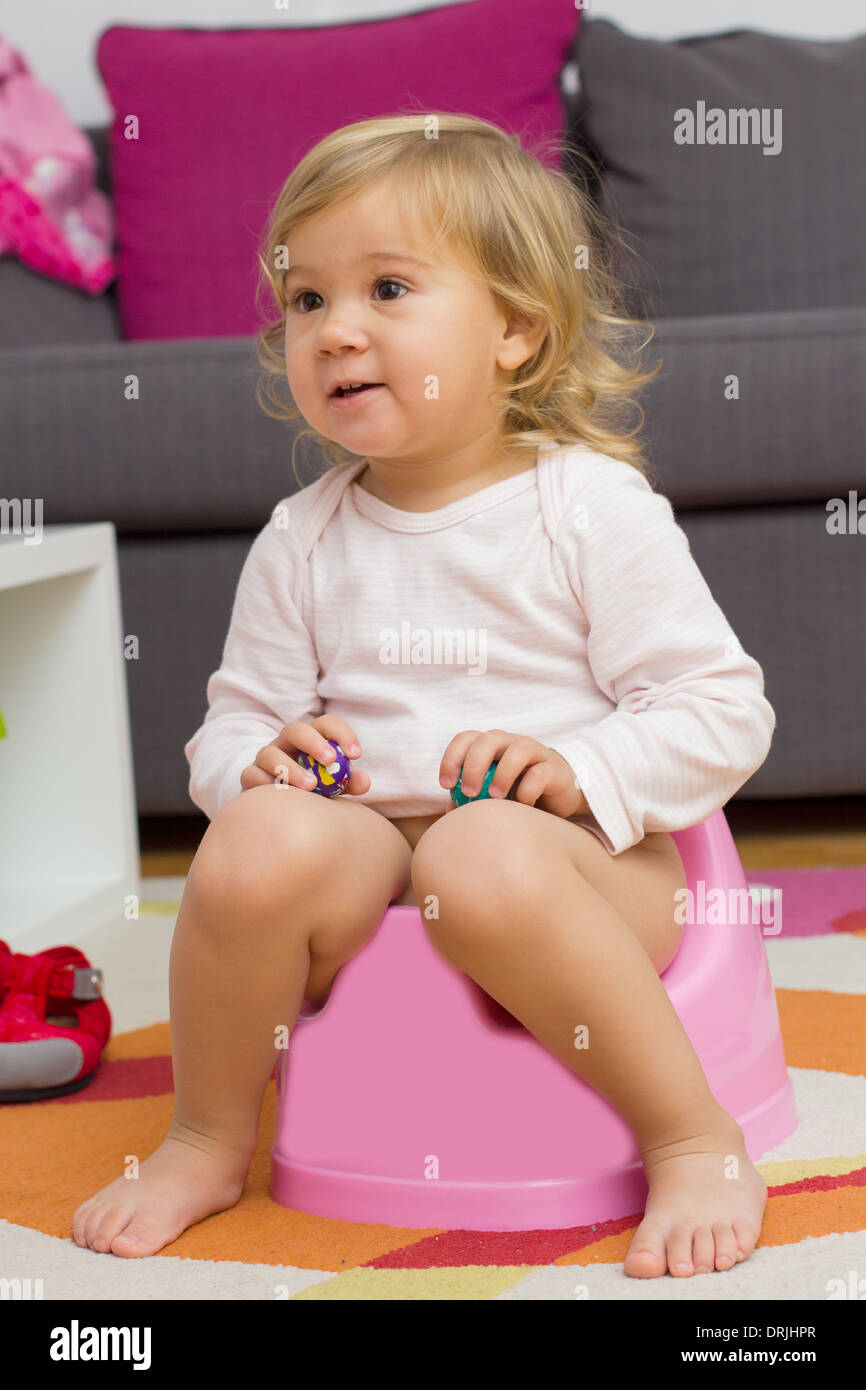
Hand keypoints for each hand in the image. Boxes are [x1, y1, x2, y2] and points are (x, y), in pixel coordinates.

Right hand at [240, 716, 370, 795]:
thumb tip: (364, 782)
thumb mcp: (334, 785)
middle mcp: (286, 744)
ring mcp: (265, 759)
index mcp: (311, 739)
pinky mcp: (250, 777)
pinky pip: (252, 775)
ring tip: (310, 785)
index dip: (342, 734)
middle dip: (313, 742)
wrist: (281, 808)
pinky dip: (266, 784)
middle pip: (294, 729)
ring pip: (270, 753)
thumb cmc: (315, 791)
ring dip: (290, 768)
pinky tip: (282, 796)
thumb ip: (348, 781)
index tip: (356, 754)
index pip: (325, 724)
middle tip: (330, 760)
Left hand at [438, 729, 588, 819]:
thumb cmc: (514, 794)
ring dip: (503, 774)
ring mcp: (535, 752)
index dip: (452, 758)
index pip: (465, 739)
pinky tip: (523, 806)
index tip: (446, 785)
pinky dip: (528, 791)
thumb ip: (470, 800)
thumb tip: (450, 811)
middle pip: (488, 739)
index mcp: (490, 745)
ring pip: (518, 749)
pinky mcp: (554, 768)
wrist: (556, 799)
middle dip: (474, 765)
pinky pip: (540, 774)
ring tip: (495, 797)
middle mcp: (511, 742)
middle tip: (468, 792)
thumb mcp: (489, 797)